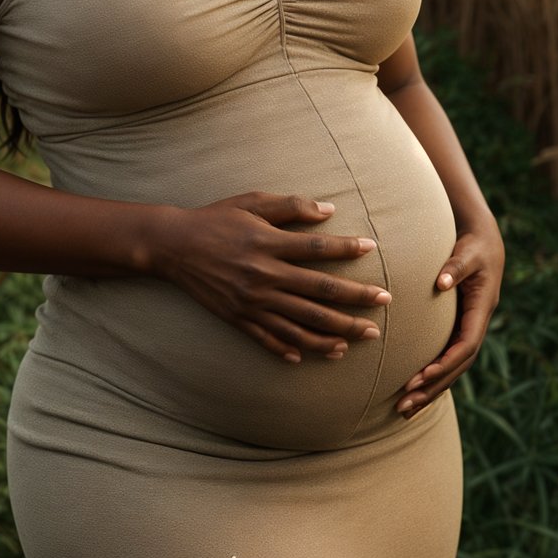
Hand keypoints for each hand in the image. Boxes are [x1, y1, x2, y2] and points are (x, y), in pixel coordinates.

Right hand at [149, 192, 390, 363]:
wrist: (173, 246)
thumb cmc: (216, 219)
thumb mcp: (252, 202)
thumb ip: (291, 206)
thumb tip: (329, 210)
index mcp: (268, 244)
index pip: (316, 249)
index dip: (345, 248)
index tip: (371, 248)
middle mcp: (263, 276)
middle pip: (318, 292)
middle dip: (355, 299)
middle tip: (384, 303)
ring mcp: (251, 301)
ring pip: (300, 323)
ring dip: (333, 332)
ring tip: (358, 339)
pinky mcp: (238, 318)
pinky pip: (269, 338)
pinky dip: (290, 348)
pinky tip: (311, 355)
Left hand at [395, 218, 503, 417]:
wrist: (485, 240)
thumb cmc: (474, 244)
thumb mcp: (467, 251)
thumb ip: (455, 266)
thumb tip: (442, 281)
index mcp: (481, 309)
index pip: (466, 345)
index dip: (446, 363)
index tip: (422, 376)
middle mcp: (477, 324)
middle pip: (458, 366)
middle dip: (433, 387)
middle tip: (405, 405)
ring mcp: (468, 329)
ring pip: (452, 368)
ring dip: (430, 390)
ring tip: (404, 410)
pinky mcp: (458, 328)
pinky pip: (446, 359)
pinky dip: (431, 377)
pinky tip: (412, 391)